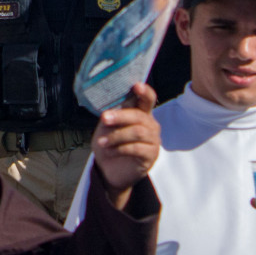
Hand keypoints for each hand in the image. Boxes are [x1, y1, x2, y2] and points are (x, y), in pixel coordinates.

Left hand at [89, 83, 158, 205]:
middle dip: (120, 116)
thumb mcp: (107, 126)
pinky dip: (120, 148)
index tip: (136, 85)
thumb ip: (112, 114)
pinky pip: (137, 148)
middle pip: (139, 115)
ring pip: (137, 132)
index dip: (144, 91)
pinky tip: (109, 151)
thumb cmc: (109, 142)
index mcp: (141, 112)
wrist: (109, 169)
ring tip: (102, 142)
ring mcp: (153, 140)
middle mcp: (150, 124)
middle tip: (104, 118)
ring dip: (116, 135)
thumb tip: (110, 105)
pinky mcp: (151, 155)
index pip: (147, 99)